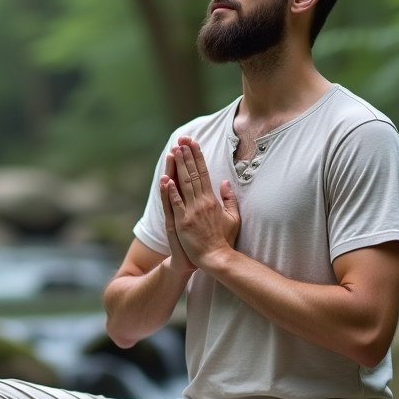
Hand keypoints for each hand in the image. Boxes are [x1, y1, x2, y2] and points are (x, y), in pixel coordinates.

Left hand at [165, 137, 239, 267]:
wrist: (217, 258)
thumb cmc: (224, 239)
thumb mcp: (233, 217)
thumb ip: (229, 199)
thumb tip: (225, 182)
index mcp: (212, 200)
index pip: (204, 173)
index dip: (198, 157)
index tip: (193, 144)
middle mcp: (201, 203)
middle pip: (193, 175)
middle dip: (187, 156)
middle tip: (181, 141)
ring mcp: (191, 212)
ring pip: (184, 185)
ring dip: (178, 167)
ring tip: (174, 151)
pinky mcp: (183, 223)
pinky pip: (176, 204)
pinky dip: (170, 191)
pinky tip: (166, 179)